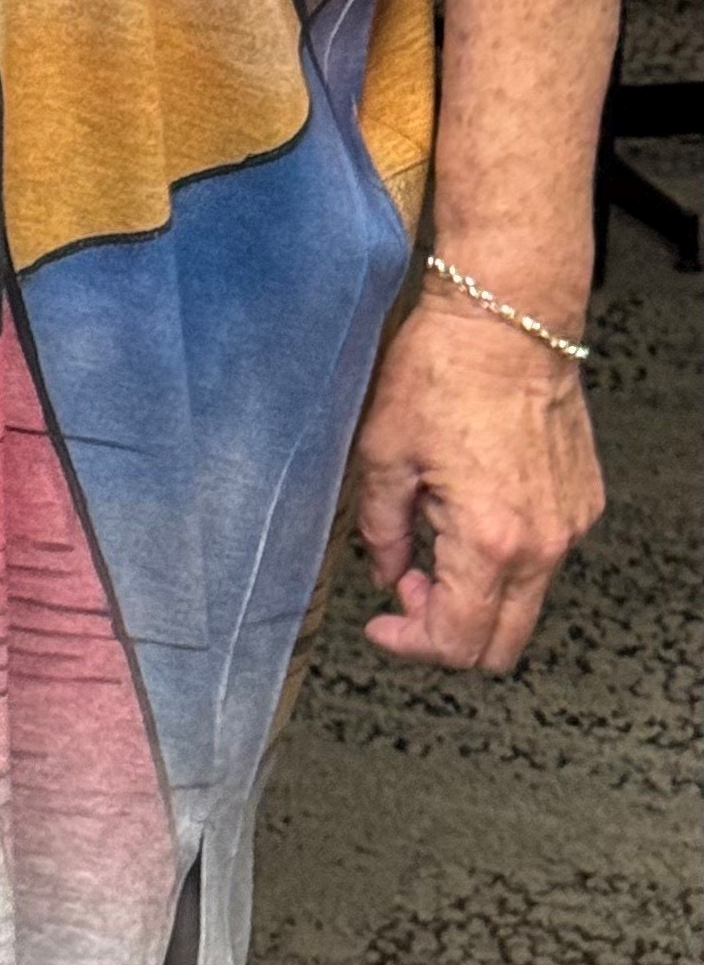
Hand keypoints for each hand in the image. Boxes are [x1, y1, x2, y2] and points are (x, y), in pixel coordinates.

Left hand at [352, 290, 603, 671]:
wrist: (506, 319)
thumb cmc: (443, 372)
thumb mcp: (383, 452)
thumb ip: (380, 529)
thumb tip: (386, 573)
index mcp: (490, 541)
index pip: (457, 640)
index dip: (411, 643)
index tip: (384, 622)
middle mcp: (542, 544)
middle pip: (501, 644)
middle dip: (447, 630)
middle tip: (409, 585)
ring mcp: (570, 526)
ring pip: (523, 600)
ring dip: (475, 589)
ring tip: (435, 527)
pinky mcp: (583, 503)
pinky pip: (543, 556)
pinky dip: (504, 554)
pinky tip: (470, 505)